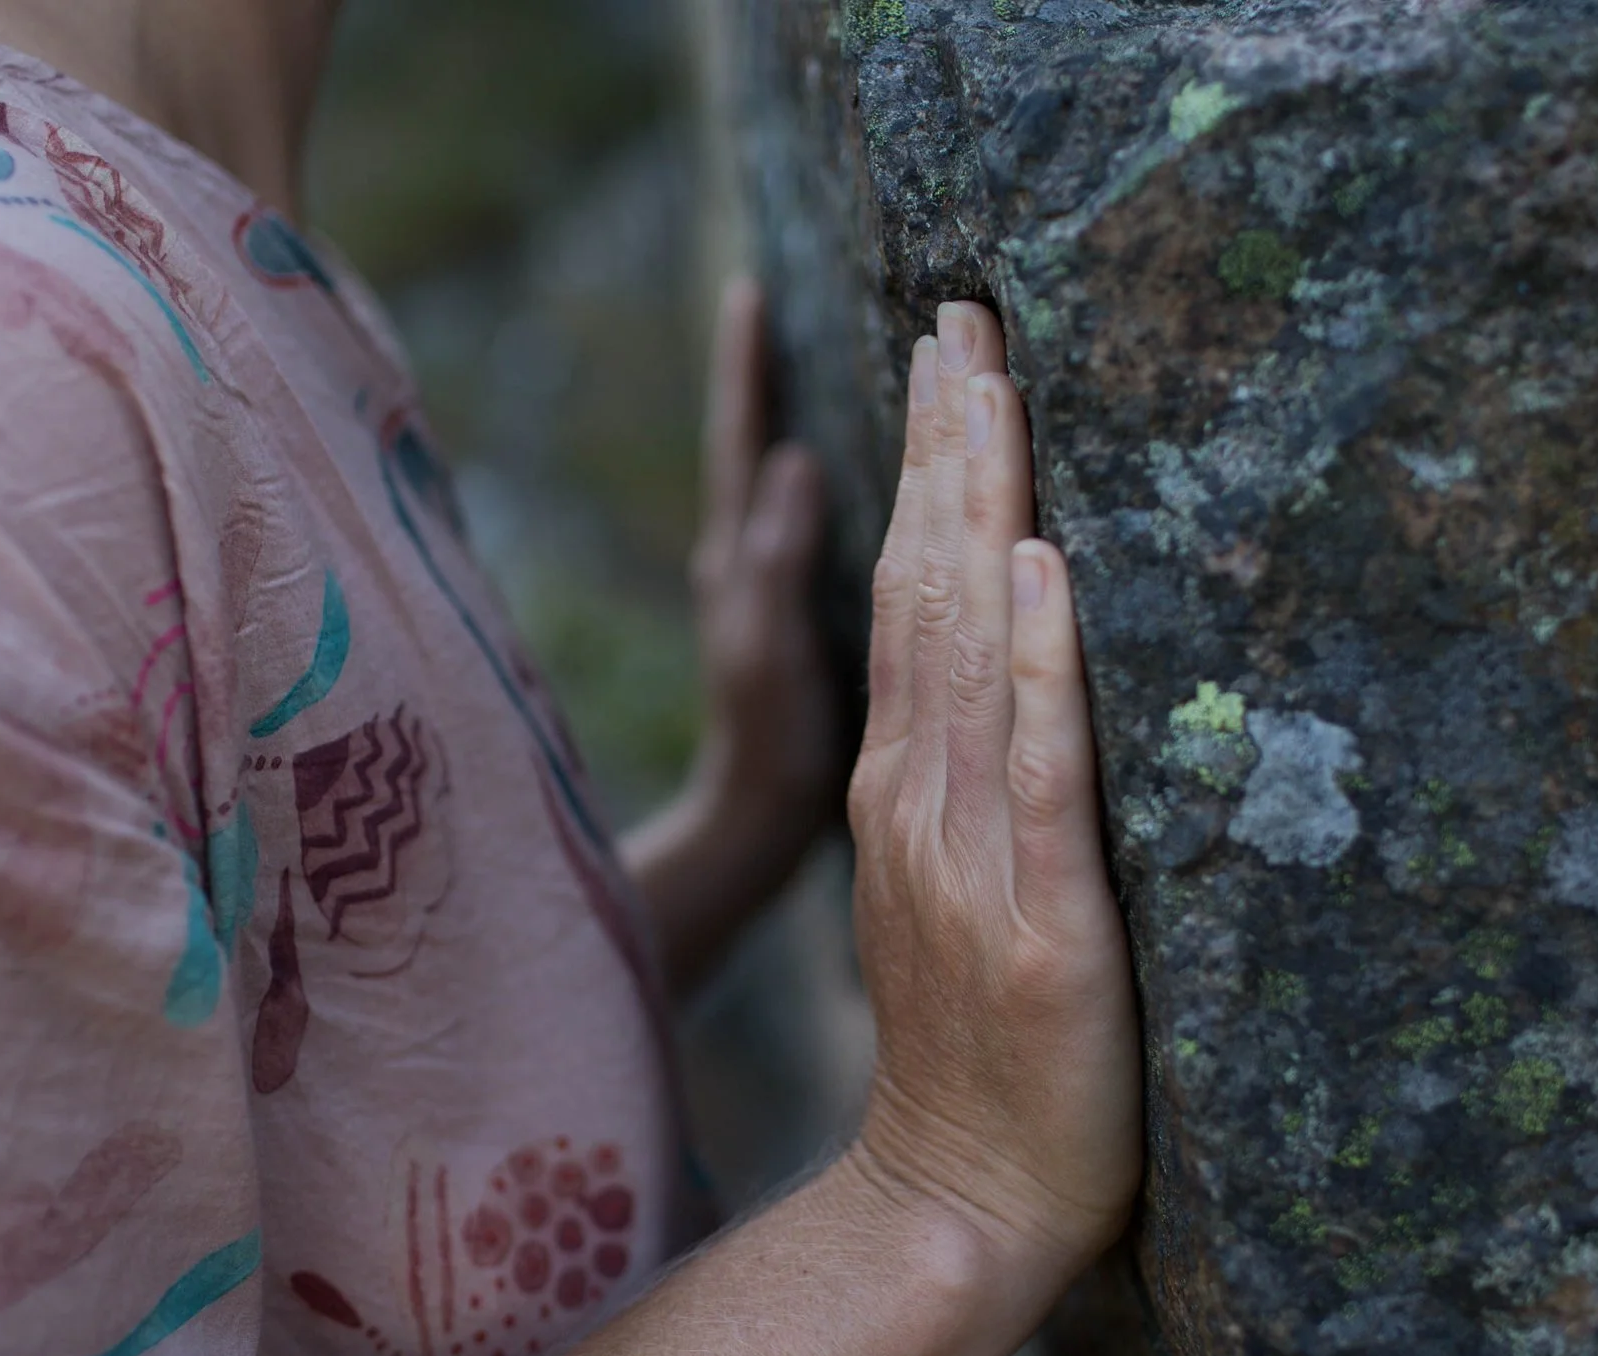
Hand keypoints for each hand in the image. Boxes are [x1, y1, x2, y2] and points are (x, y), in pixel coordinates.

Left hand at [686, 279, 842, 877]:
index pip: (739, 439)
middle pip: (755, 441)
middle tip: (785, 293)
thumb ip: (775, 565)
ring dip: (799, 413)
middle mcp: (744, 562)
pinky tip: (860, 468)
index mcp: (737, 560)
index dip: (745, 366)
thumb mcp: (771, 657)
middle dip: (770, 369)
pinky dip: (833, 477)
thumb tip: (790, 461)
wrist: (755, 825)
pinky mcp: (793, 615)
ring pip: (783, 479)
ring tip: (827, 355)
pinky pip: (813, 523)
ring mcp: (766, 589)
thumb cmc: (767, 749)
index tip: (748, 287)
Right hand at [845, 302, 1141, 1270]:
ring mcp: (970, 861)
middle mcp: (922, 805)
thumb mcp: (952, 895)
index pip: (911, 599)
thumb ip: (969, 784)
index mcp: (905, 793)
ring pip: (968, 654)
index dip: (931, 472)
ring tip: (991, 383)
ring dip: (981, 508)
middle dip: (949, 445)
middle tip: (964, 313)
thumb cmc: (977, 1054)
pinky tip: (1042, 570)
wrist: (958, 1201)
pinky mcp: (1040, 925)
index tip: (950, 354)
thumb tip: (1013, 664)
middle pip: (926, 593)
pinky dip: (1037, 667)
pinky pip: (1039, 774)